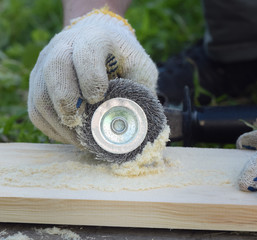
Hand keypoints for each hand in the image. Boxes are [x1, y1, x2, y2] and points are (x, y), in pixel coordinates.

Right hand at [28, 8, 157, 145]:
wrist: (100, 41)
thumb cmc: (124, 59)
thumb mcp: (141, 68)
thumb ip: (142, 90)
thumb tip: (139, 125)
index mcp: (95, 38)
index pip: (85, 52)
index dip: (90, 77)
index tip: (98, 98)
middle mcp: (64, 46)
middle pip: (55, 69)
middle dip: (68, 102)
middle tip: (83, 124)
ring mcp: (45, 64)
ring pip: (40, 95)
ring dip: (60, 123)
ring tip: (82, 140)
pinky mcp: (37, 82)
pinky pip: (35, 110)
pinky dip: (52, 128)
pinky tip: (72, 136)